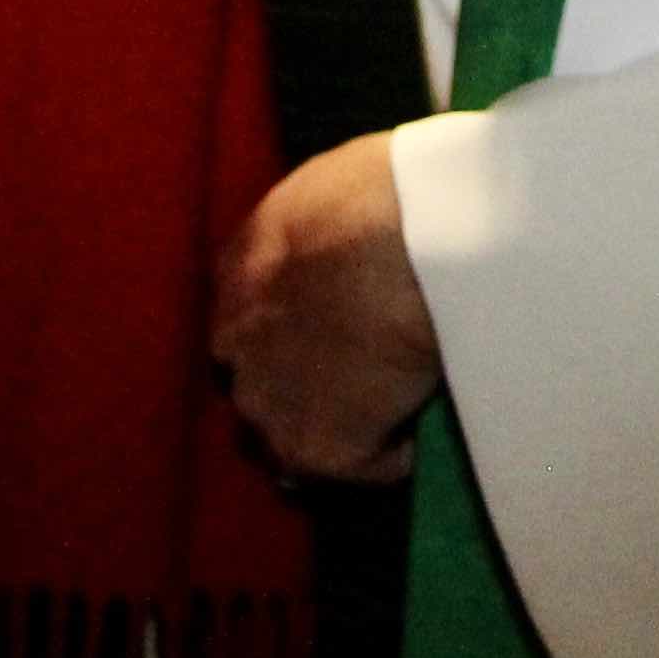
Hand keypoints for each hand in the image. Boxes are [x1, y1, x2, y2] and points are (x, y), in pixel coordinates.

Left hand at [212, 132, 440, 485]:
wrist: (398, 248)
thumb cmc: (374, 194)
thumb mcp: (325, 189)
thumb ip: (313, 229)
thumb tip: (338, 237)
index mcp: (235, 267)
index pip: (242, 317)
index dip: (282, 331)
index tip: (323, 332)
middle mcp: (233, 341)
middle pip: (254, 384)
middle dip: (293, 387)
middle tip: (353, 379)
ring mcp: (270, 402)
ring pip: (291, 437)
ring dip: (333, 429)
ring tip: (388, 417)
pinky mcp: (322, 450)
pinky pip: (366, 468)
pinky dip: (395, 458)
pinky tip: (425, 432)